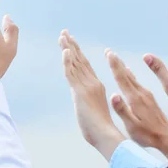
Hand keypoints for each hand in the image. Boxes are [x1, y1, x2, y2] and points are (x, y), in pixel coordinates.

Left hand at [59, 30, 124, 161]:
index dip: (78, 53)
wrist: (105, 135)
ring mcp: (86, 85)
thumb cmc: (100, 129)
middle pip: (79, 59)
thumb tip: (81, 101)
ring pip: (75, 62)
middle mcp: (92, 82)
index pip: (85, 65)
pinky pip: (72, 73)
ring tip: (62, 35)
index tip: (72, 43)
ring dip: (67, 48)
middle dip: (71, 45)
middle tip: (65, 32)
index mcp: (96, 86)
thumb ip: (87, 102)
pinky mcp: (79, 91)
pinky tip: (65, 50)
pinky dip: (68, 61)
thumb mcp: (92, 110)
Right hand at [106, 50, 167, 161]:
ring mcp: (146, 95)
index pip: (122, 78)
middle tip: (108, 51)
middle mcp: (141, 93)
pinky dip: (130, 74)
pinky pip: (137, 81)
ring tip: (115, 58)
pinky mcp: (149, 98)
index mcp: (135, 99)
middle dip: (116, 62)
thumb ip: (122, 110)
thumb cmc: (148, 135)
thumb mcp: (132, 126)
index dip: (114, 65)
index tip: (109, 53)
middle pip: (126, 74)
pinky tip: (129, 71)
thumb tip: (113, 95)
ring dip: (122, 66)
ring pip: (131, 76)